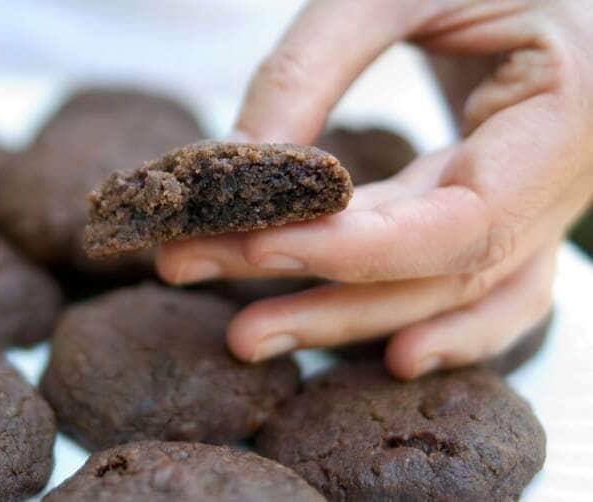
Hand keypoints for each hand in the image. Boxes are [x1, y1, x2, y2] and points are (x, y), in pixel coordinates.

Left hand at [156, 0, 592, 377]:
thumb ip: (310, 69)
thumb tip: (230, 169)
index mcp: (566, 111)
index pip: (464, 221)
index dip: (356, 250)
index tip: (253, 245)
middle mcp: (568, 174)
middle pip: (441, 273)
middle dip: (323, 297)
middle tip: (213, 302)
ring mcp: (545, 198)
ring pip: (453, 293)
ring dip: (350, 322)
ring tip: (251, 337)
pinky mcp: (510, 203)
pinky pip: (481, 285)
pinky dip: (432, 322)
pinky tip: (382, 351)